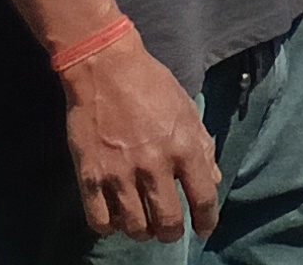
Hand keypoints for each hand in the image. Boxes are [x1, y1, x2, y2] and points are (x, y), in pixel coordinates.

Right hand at [63, 28, 219, 242]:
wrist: (105, 69)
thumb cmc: (151, 86)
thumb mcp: (187, 111)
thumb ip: (202, 148)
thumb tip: (212, 180)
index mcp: (184, 148)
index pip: (203, 198)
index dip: (207, 220)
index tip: (205, 229)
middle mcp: (154, 165)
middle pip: (168, 221)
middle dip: (172, 234)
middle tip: (170, 232)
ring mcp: (119, 173)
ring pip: (134, 227)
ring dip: (142, 232)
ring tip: (143, 226)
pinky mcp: (89, 176)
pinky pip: (99, 220)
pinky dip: (109, 227)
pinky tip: (115, 219)